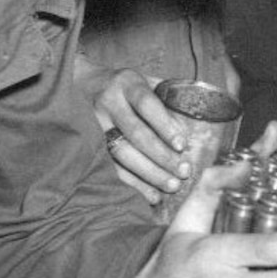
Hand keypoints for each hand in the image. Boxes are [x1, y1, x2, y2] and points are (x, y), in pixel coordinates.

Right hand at [93, 69, 189, 203]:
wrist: (82, 85)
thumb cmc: (126, 88)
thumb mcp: (144, 82)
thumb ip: (166, 99)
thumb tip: (193, 128)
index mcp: (127, 83)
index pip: (146, 104)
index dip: (164, 125)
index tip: (182, 146)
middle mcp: (108, 102)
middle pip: (136, 133)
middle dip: (162, 156)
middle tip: (183, 172)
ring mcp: (95, 124)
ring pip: (122, 153)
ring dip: (149, 173)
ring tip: (172, 186)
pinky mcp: (89, 144)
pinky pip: (111, 167)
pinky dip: (132, 183)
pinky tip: (151, 194)